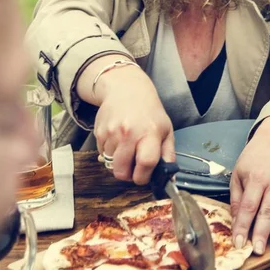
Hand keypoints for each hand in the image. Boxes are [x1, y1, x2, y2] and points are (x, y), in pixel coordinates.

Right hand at [93, 66, 174, 183]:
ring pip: (111, 164)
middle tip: (134, 168)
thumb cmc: (150, 113)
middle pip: (122, 171)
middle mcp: (129, 133)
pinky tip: (119, 142)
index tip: (144, 177)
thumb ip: (168, 154)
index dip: (144, 177)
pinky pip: (102, 154)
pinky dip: (110, 154)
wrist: (127, 90)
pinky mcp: (99, 132)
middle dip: (128, 175)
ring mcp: (111, 133)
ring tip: (128, 149)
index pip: (146, 163)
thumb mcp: (166, 130)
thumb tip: (170, 179)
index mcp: (150, 133)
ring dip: (119, 163)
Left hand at [230, 117, 269, 254]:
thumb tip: (235, 223)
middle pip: (268, 211)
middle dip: (263, 232)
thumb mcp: (238, 173)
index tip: (239, 242)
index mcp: (256, 178)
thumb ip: (236, 198)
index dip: (243, 226)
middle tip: (258, 250)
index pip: (249, 206)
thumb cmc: (254, 159)